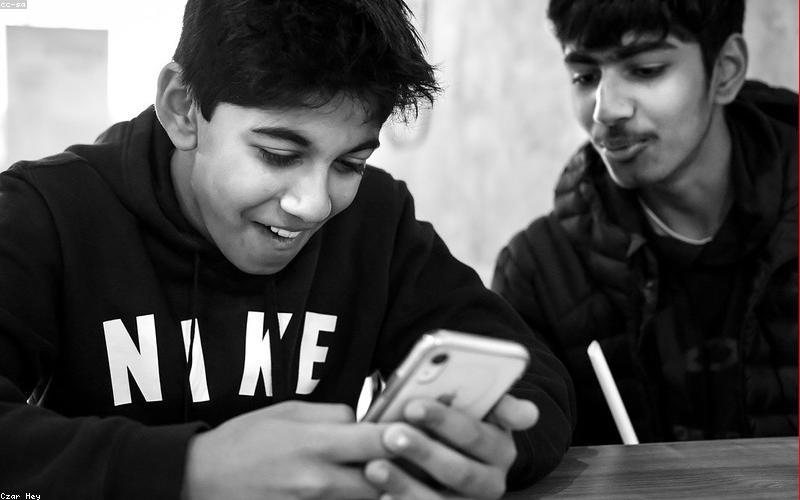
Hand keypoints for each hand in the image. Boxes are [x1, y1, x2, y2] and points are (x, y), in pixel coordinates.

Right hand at [182, 401, 389, 499]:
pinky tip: (347, 486)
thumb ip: (332, 414)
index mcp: (316, 444)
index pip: (380, 441)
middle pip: (382, 480)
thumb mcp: (288, 411)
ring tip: (371, 471)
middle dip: (394, 469)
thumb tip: (363, 418)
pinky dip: (349, 498)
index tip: (414, 430)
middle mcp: (318, 481)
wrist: (200, 479)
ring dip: (375, 488)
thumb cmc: (244, 440)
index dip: (405, 436)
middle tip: (400, 456)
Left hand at [363, 394, 538, 499]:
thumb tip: (527, 414)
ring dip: (406, 485)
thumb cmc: (461, 425)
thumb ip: (500, 404)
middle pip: (458, 471)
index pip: (475, 435)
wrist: (456, 454)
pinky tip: (379, 494)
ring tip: (375, 466)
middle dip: (423, 452)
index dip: (445, 422)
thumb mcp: (485, 410)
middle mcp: (490, 483)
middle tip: (391, 434)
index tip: (413, 406)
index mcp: (501, 448)